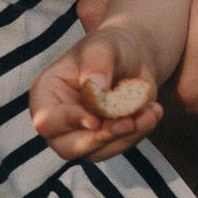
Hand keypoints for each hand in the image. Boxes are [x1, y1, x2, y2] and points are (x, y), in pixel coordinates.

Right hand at [28, 0, 164, 163]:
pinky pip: (119, 148)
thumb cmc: (111, 47)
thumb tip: (95, 89)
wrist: (133, 57)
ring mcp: (80, 135)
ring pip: (97, 152)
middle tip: (128, 123)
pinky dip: (139, 133)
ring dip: (126, 136)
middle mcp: (58, 120)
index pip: (46, 120)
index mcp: (45, 94)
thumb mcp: (104, 46)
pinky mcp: (104, 142)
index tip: (95, 119)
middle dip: (100, 138)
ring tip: (149, 111)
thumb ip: (97, 65)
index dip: (70, 122)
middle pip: (67, 148)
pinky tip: (152, 112)